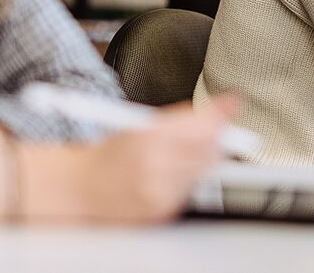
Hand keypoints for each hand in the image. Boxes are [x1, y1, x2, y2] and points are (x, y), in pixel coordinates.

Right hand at [18, 96, 239, 223]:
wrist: (79, 192)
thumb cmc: (106, 157)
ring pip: (204, 170)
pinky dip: (188, 179)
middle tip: (211, 127)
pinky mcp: (164, 211)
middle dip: (215, 136)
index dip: (222, 111)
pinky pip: (191, 190)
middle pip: (210, 148)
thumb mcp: (138, 125)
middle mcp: (157, 167)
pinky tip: (171, 173)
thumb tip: (216, 112)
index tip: (233, 101)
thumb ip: (178, 120)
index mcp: (149, 139)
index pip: (202, 123)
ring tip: (181, 151)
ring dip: (202, 157)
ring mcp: (161, 193)